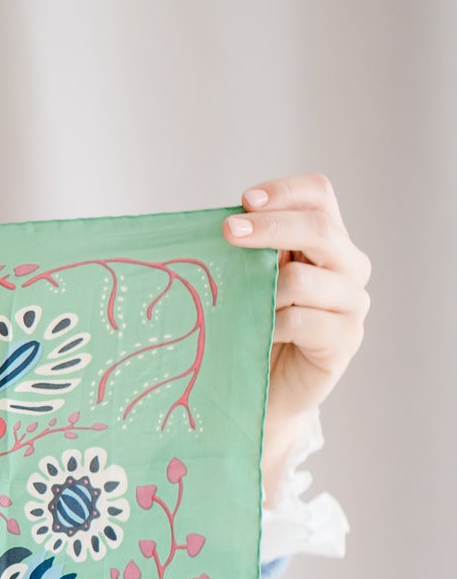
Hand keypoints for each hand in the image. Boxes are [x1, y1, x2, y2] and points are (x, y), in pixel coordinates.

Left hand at [223, 176, 369, 501]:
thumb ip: (250, 247)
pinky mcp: (346, 339)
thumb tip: (226, 221)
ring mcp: (352, 303)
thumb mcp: (250, 276)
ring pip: (306, 278)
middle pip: (319, 228)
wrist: (264, 386)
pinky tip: (261, 332)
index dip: (284, 192)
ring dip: (266, 289)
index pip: (319, 194)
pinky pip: (305, 320)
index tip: (244, 200)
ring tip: (244, 305)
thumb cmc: (253, 324)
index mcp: (327, 239)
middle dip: (270, 227)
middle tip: (229, 232)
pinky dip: (275, 324)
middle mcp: (348, 265)